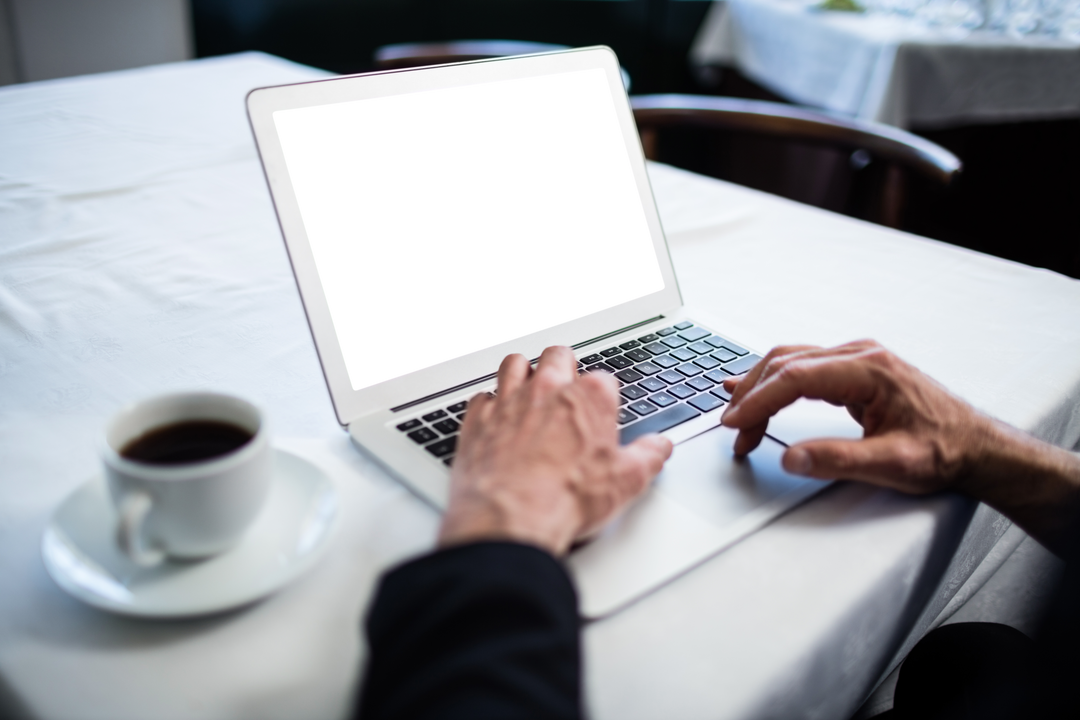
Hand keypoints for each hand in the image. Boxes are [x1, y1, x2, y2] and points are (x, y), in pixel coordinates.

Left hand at [438, 346, 672, 556]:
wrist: (511, 515)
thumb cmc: (565, 496)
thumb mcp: (626, 481)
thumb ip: (648, 456)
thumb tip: (659, 447)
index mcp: (589, 397)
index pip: (603, 379)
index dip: (604, 396)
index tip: (603, 412)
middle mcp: (548, 389)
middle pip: (557, 357)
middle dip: (564, 367)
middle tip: (566, 387)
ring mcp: (509, 401)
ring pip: (514, 365)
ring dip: (523, 373)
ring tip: (529, 389)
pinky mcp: (478, 419)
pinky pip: (481, 397)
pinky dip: (489, 405)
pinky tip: (495, 418)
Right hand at [719, 340, 990, 494]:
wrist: (976, 447)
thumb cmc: (944, 452)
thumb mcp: (894, 465)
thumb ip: (839, 461)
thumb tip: (791, 458)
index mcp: (870, 370)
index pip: (796, 377)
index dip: (759, 400)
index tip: (735, 423)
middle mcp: (860, 355)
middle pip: (786, 364)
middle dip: (752, 397)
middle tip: (734, 432)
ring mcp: (856, 359)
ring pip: (790, 362)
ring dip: (759, 389)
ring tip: (738, 419)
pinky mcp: (854, 370)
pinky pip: (802, 368)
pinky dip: (773, 381)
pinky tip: (751, 387)